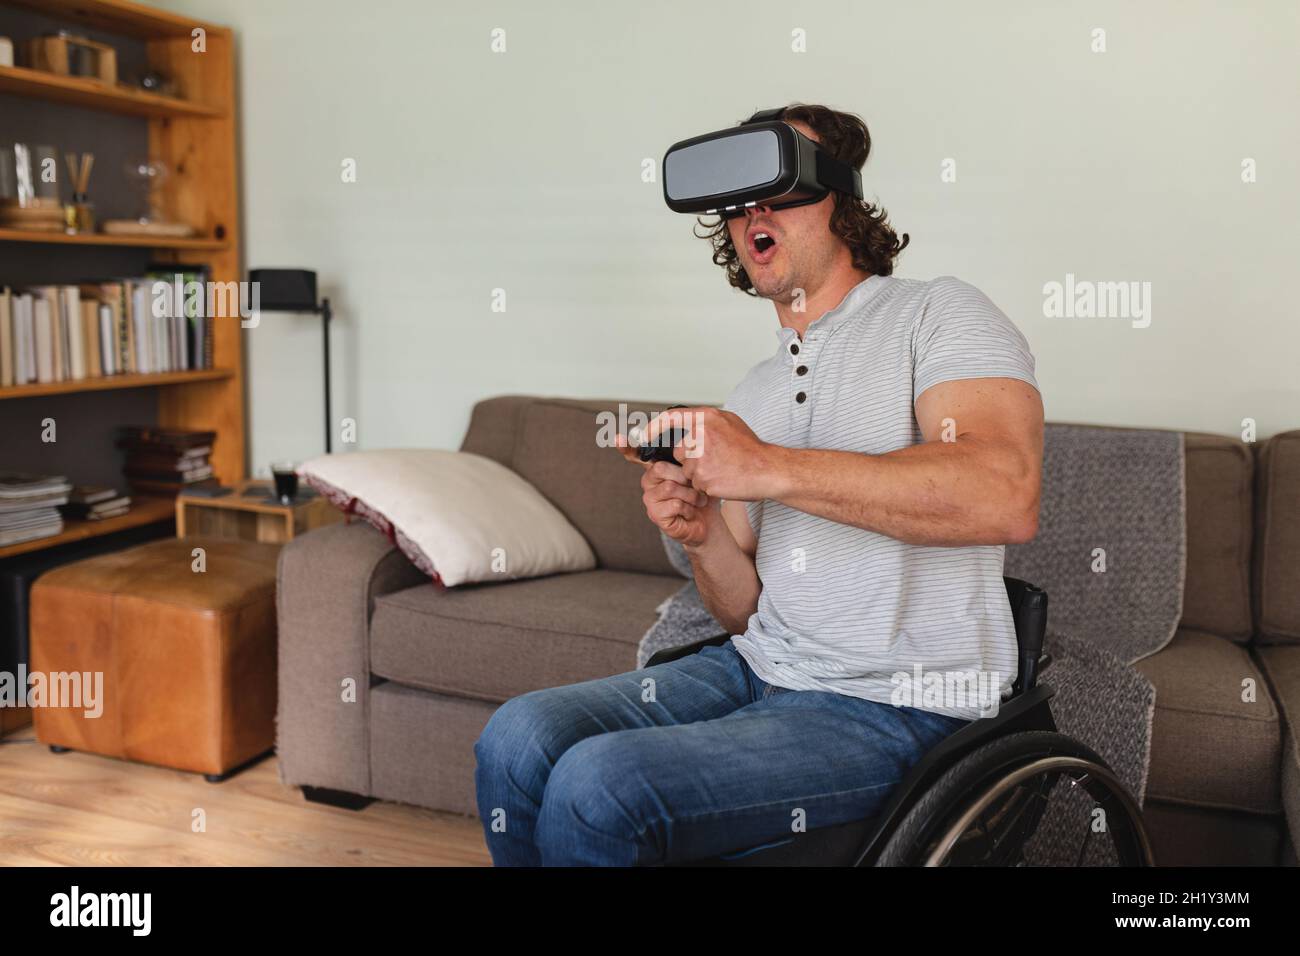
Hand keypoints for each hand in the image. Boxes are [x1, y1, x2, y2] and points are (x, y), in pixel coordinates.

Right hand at [615, 433, 717, 545]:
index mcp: (657, 468)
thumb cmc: (702, 494)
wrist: (708, 522)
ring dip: (690, 494)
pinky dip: (689, 508)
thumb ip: (689, 459)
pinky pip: (674, 504)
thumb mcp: (699, 473)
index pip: (637, 455)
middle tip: (695, 484)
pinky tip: (690, 511)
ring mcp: (650, 498)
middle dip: (683, 476)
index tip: (618, 438)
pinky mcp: (655, 514)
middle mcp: (649, 481)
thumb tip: (687, 446)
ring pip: (669, 487)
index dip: (626, 446)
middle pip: (659, 468)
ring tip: (698, 500)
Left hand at [643, 406, 779, 500]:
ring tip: (722, 469)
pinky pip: (696, 484)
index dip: (654, 427)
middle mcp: (701, 435)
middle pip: (679, 451)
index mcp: (707, 418)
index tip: (644, 435)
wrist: (769, 470)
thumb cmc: (751, 449)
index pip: (671, 418)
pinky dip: (707, 485)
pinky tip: (723, 479)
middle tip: (715, 461)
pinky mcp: (703, 478)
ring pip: (687, 470)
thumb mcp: (729, 423)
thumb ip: (706, 421)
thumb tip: (685, 422)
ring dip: (700, 474)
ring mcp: (700, 457)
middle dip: (691, 460)